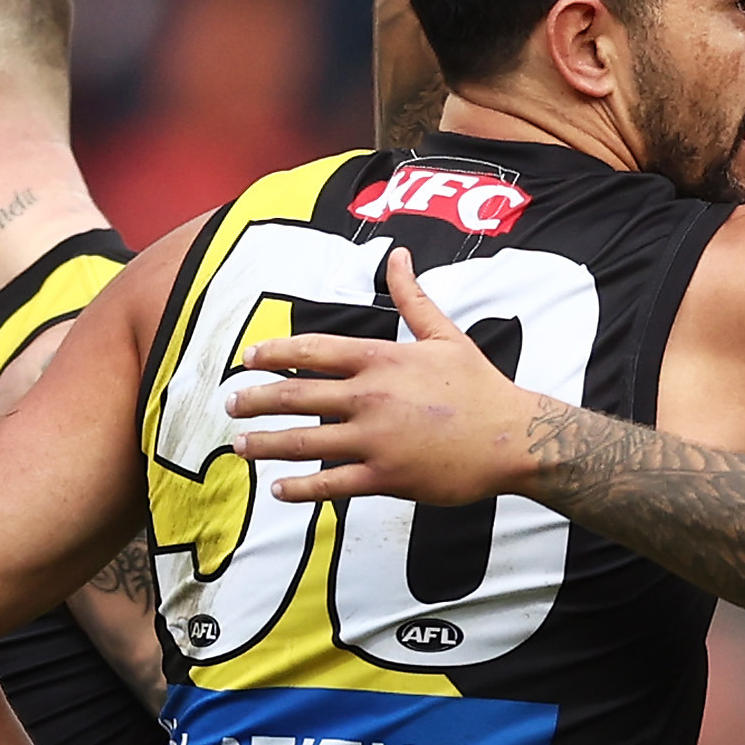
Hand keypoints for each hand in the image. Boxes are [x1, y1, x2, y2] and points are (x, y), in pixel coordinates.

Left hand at [227, 249, 542, 505]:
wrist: (514, 438)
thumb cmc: (480, 386)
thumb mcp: (446, 334)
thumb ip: (413, 297)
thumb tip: (399, 254)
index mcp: (381, 359)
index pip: (313, 350)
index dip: (274, 353)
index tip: (248, 358)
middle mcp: (371, 397)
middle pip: (296, 395)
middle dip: (256, 400)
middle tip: (230, 405)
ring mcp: (376, 440)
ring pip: (305, 441)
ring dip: (266, 444)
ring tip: (240, 446)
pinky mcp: (386, 478)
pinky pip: (332, 484)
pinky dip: (302, 488)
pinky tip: (280, 489)